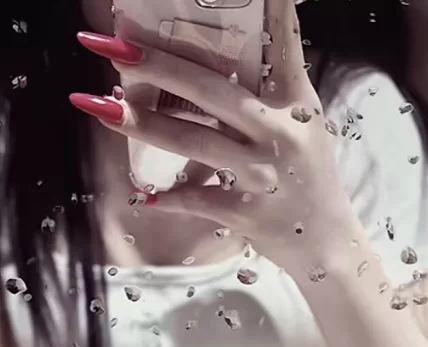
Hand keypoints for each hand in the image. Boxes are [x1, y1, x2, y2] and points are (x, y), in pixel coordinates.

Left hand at [71, 0, 354, 277]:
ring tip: (100, 107)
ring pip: (195, 143)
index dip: (270, 7)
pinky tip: (145, 195)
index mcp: (292, 101)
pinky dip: (172, 199)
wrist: (327, 242)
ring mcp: (262, 174)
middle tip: (114, 46)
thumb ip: (274, 82)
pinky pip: (200, 201)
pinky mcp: (248, 213)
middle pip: (210, 90)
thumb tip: (238, 38)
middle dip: (157, 65)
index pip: (280, 42)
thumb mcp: (302, 120)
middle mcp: (277, 132)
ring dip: (144, 126)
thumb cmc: (307, 174)